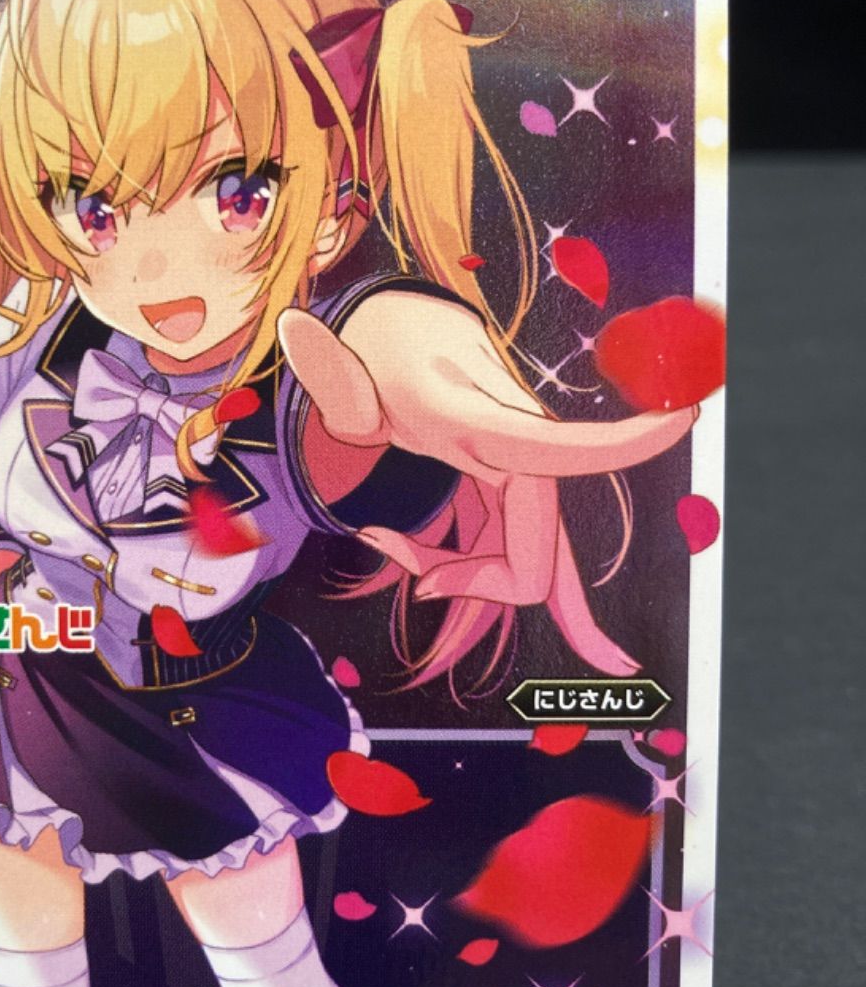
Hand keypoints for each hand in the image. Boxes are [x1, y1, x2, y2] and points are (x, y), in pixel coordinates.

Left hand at [278, 298, 696, 669]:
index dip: (622, 440)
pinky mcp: (516, 484)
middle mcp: (518, 446)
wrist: (402, 334)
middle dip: (476, 583)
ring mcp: (524, 468)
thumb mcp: (342, 379)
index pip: (559, 444)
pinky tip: (594, 652)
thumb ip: (330, 382)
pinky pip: (522, 554)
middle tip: (412, 575)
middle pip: (532, 555)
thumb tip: (301, 334)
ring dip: (469, 578)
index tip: (684, 418)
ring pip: (528, 563)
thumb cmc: (374, 358)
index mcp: (478, 420)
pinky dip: (509, 587)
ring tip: (398, 550)